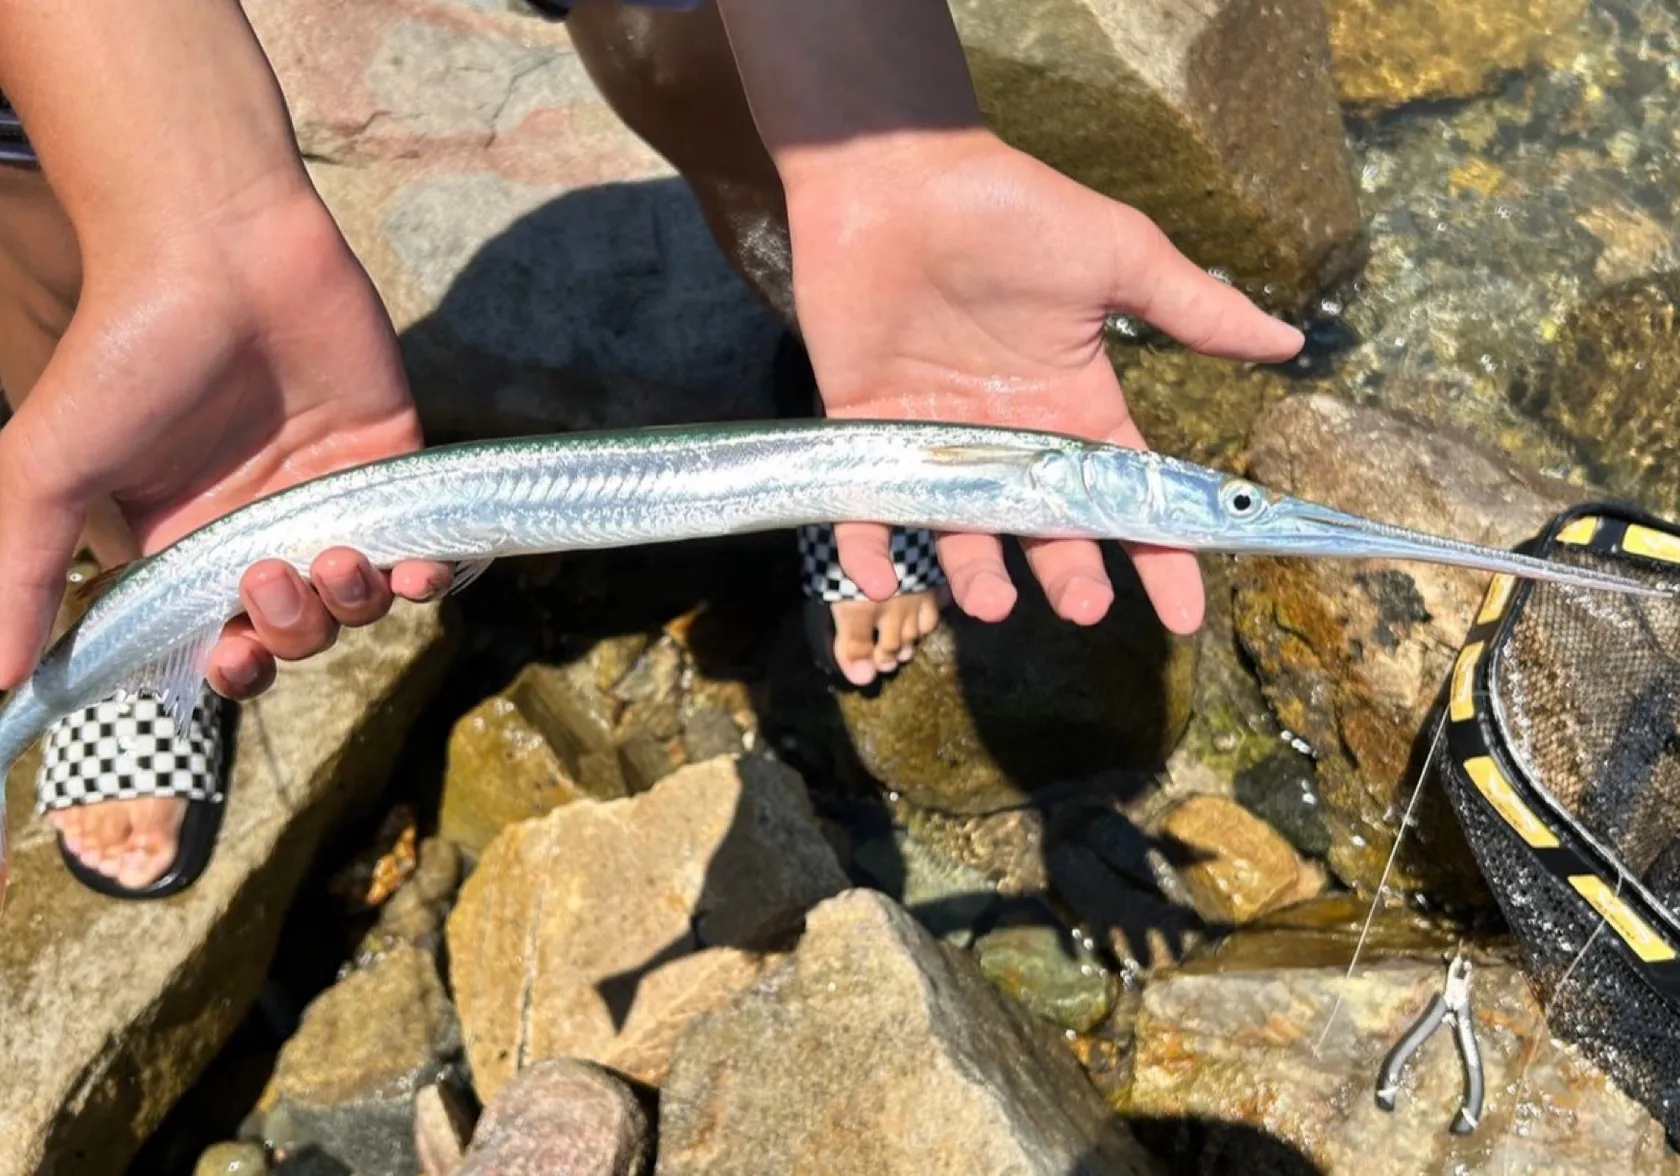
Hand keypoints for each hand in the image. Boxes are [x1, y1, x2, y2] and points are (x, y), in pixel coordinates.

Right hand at [0, 193, 452, 695]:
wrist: (217, 247)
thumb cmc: (125, 350)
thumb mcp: (51, 467)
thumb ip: (20, 571)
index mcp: (184, 544)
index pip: (220, 640)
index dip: (233, 669)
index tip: (229, 659)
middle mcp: (260, 528)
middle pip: (298, 631)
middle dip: (293, 631)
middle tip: (274, 580)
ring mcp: (330, 495)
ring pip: (363, 601)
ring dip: (355, 604)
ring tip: (334, 559)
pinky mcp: (391, 461)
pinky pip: (426, 547)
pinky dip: (429, 577)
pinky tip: (415, 572)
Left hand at [782, 130, 1304, 634]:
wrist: (900, 174)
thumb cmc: (1013, 210)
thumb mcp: (1118, 256)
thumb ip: (1194, 309)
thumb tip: (1291, 340)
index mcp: (1075, 405)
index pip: (1126, 498)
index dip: (1158, 555)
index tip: (1185, 614)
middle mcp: (1012, 437)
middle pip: (1047, 530)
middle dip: (1068, 574)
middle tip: (1081, 607)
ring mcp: (939, 440)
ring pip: (962, 530)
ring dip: (976, 575)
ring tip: (992, 603)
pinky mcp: (868, 429)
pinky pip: (866, 506)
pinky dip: (866, 547)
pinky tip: (881, 577)